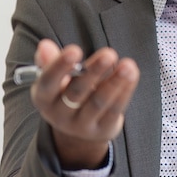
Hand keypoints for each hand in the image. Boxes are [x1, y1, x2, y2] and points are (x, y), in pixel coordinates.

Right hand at [30, 39, 139, 168]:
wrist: (78, 131)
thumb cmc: (66, 93)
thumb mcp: (54, 79)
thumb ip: (50, 62)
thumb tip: (45, 45)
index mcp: (43, 98)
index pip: (48, 82)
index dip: (59, 66)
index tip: (75, 50)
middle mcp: (59, 115)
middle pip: (77, 92)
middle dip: (94, 71)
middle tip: (109, 54)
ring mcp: (81, 125)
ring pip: (99, 102)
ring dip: (115, 82)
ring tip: (128, 65)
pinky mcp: (103, 129)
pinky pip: (115, 109)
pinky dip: (125, 90)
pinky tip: (132, 75)